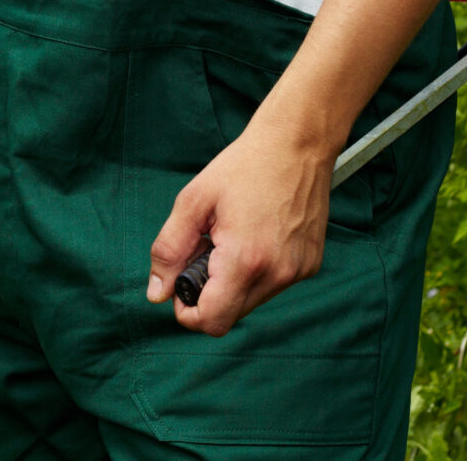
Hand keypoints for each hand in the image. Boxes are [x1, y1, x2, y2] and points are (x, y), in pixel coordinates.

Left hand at [145, 124, 334, 335]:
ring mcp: (298, 272)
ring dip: (233, 282)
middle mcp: (277, 274)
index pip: (212, 322)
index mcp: (245, 260)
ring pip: (251, 301)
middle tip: (205, 251)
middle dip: (208, 294)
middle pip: (231, 315)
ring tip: (231, 239)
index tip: (180, 284)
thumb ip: (169, 250)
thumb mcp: (193, 202)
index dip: (187, 312)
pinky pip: (273, 284)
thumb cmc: (244, 167)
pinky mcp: (311, 265)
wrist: (297, 144)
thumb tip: (156, 293)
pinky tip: (255, 236)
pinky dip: (257, 271)